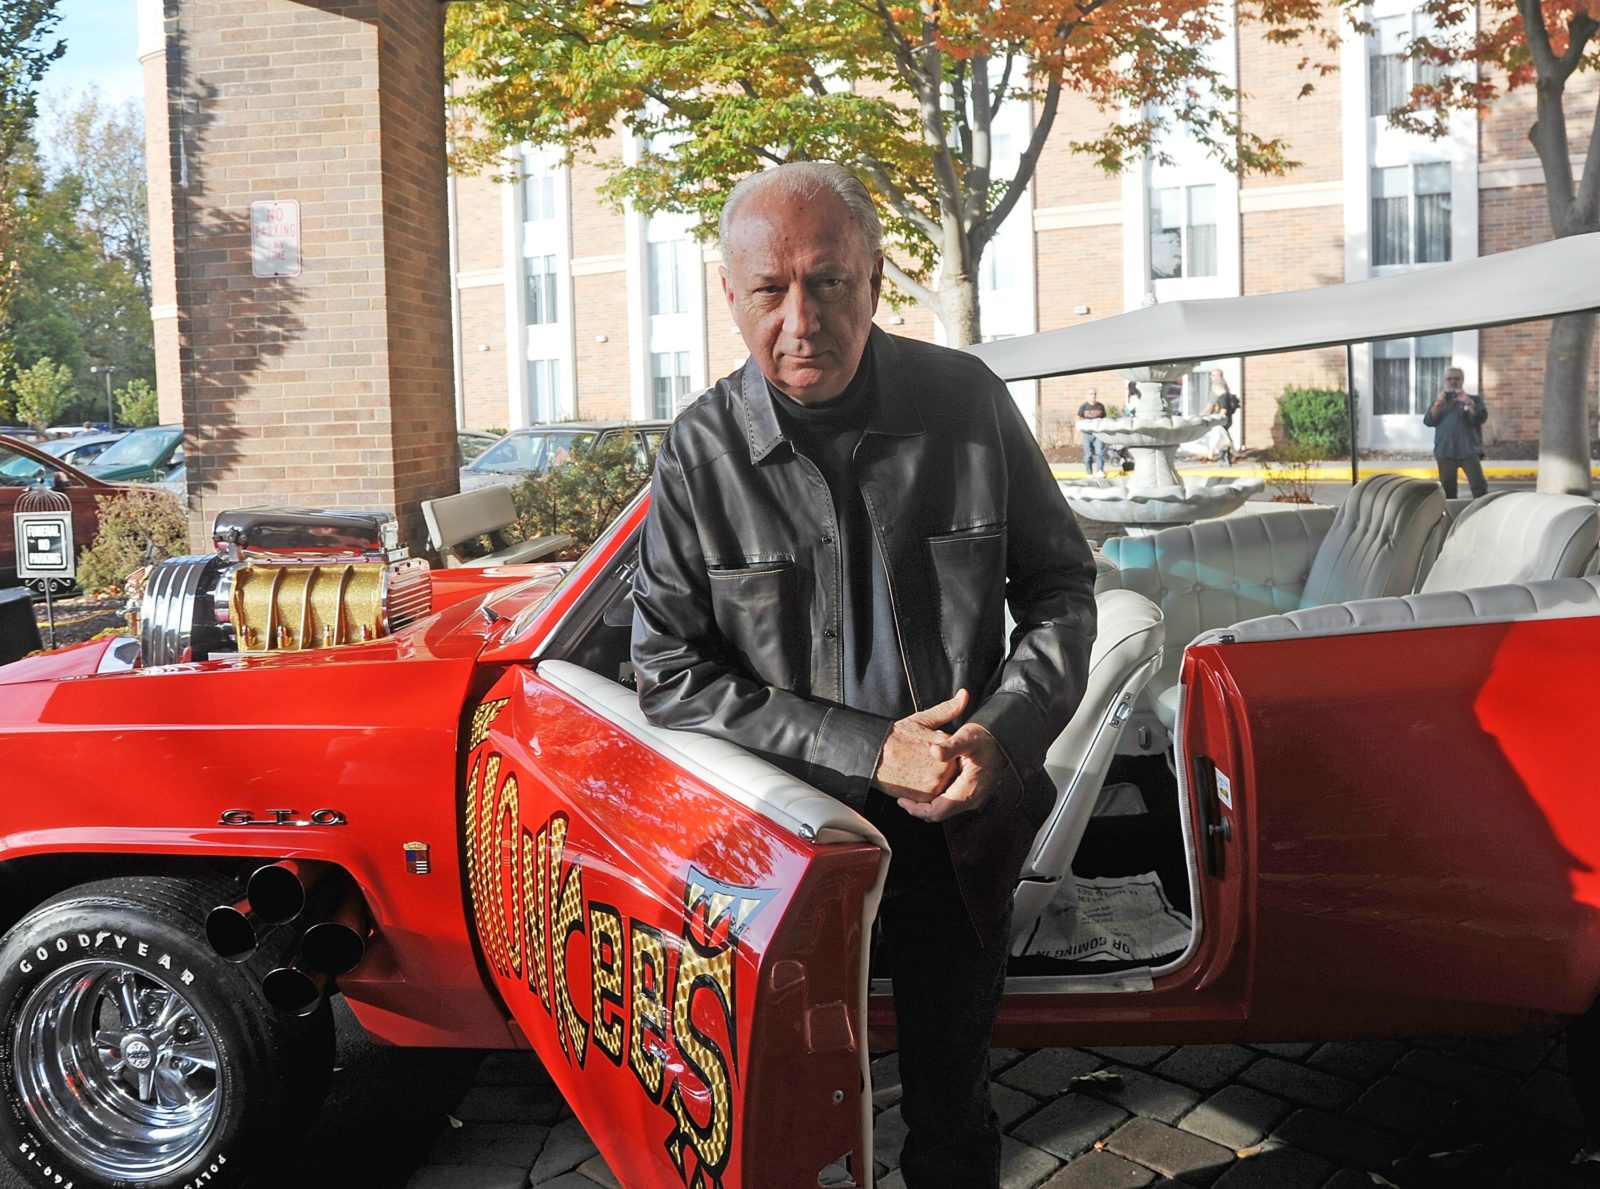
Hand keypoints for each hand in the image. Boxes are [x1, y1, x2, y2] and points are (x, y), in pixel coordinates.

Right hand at [872, 689, 967, 801]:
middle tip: (920, 760)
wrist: (873, 756)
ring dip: (934, 778)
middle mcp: (944, 766)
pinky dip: (926, 789)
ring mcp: (935, 783)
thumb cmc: (896, 737)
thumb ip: (947, 709)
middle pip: (951, 768)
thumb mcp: (922, 719)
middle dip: (940, 765)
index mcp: (946, 745)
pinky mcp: (926, 797)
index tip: (926, 748)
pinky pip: (934, 796)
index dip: (942, 750)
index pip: (956, 750)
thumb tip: (964, 695)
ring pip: (944, 783)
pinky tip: (915, 779)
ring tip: (918, 769)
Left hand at [897, 720, 1020, 822]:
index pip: (937, 812)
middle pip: (939, 813)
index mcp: (968, 791)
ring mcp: (973, 797)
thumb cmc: (986, 738)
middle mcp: (971, 799)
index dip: (916, 809)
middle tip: (902, 796)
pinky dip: (937, 797)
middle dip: (919, 807)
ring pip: (945, 808)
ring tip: (911, 791)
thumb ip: (950, 746)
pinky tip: (928, 785)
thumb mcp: (967, 738)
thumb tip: (934, 751)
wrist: (1006, 739)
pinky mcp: (973, 792)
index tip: (901, 800)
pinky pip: (951, 801)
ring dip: (928, 802)